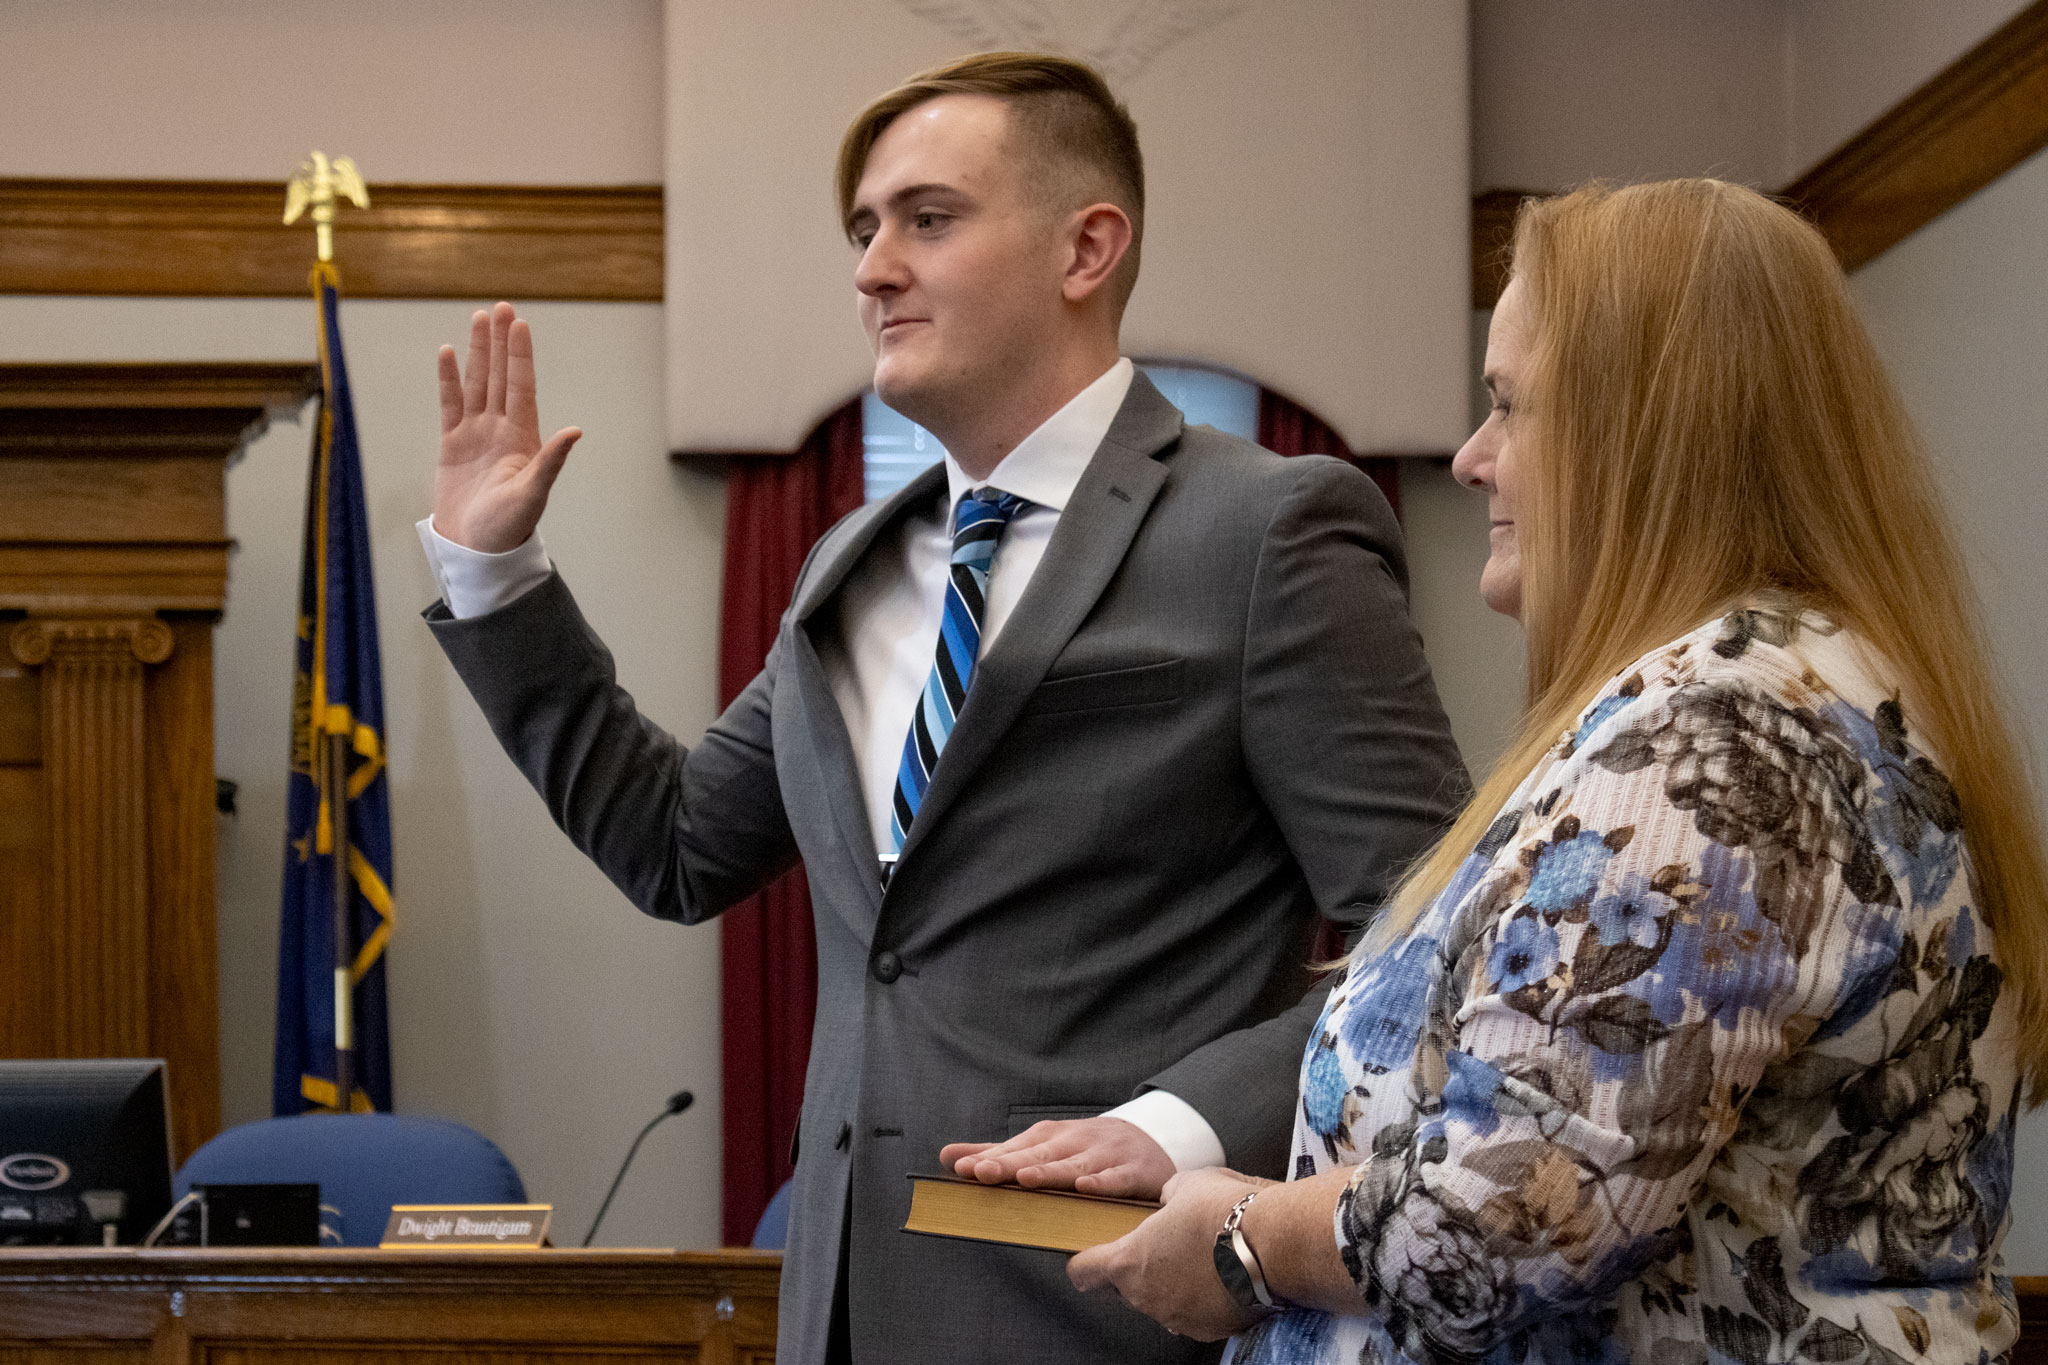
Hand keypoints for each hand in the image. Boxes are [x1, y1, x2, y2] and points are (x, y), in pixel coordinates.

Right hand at [434, 302, 581, 552]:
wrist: (477, 548)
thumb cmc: (509, 526)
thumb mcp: (533, 493)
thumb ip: (551, 460)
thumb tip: (576, 431)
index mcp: (523, 437)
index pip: (522, 386)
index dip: (520, 356)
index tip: (520, 324)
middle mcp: (501, 429)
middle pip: (501, 376)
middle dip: (502, 342)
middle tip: (502, 307)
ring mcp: (476, 434)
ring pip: (477, 383)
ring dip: (479, 352)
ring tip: (480, 318)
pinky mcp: (452, 444)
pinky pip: (450, 404)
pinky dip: (449, 379)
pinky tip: (449, 353)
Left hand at [938, 1117, 1175, 1199]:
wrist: (1153, 1142)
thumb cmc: (1087, 1150)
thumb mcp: (1045, 1146)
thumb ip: (998, 1154)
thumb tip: (947, 1155)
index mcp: (1052, 1137)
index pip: (1017, 1148)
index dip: (990, 1158)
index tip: (962, 1169)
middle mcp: (1077, 1141)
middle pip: (1040, 1154)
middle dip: (1010, 1163)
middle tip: (981, 1173)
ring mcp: (1106, 1154)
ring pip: (1075, 1164)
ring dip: (1050, 1171)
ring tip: (1024, 1179)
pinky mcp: (1135, 1170)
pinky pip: (1117, 1178)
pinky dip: (1103, 1181)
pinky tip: (1086, 1187)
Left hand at [1069, 1167, 1267, 1340]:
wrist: (1274, 1243)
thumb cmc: (1224, 1209)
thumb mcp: (1185, 1184)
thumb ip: (1166, 1198)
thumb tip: (1169, 1203)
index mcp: (1129, 1262)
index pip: (1083, 1273)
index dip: (1085, 1262)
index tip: (1091, 1255)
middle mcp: (1147, 1297)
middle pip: (1126, 1288)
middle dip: (1141, 1269)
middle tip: (1166, 1245)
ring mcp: (1178, 1317)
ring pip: (1163, 1301)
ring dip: (1174, 1283)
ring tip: (1203, 1256)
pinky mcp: (1209, 1329)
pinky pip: (1195, 1313)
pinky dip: (1203, 1298)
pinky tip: (1223, 1274)